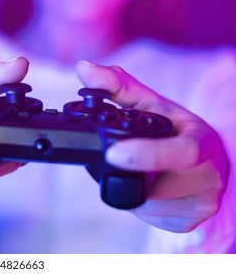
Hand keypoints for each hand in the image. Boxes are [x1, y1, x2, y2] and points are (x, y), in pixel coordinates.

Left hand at [76, 60, 230, 232]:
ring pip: (145, 204)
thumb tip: (84, 69)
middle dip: (128, 173)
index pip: (182, 153)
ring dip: (128, 187)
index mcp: (204, 142)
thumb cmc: (175, 129)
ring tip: (135, 168)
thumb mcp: (151, 104)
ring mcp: (200, 205)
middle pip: (154, 185)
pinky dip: (136, 202)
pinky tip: (144, 186)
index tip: (113, 153)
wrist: (205, 162)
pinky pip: (148, 217)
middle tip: (118, 157)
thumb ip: (117, 86)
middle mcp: (209, 177)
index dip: (147, 155)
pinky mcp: (186, 224)